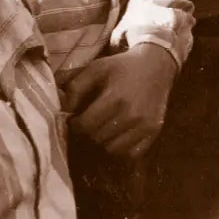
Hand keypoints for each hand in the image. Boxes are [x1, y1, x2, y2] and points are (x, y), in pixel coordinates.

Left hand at [62, 43, 179, 158]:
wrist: (156, 65)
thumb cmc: (122, 67)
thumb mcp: (96, 69)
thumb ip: (75, 87)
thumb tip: (61, 109)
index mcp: (116, 98)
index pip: (85, 126)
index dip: (75, 124)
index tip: (76, 118)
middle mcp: (132, 115)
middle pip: (97, 138)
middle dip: (89, 132)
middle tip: (90, 122)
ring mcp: (145, 125)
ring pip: (112, 149)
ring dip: (104, 141)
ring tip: (104, 127)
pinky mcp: (154, 131)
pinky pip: (131, 153)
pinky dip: (122, 148)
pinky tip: (119, 134)